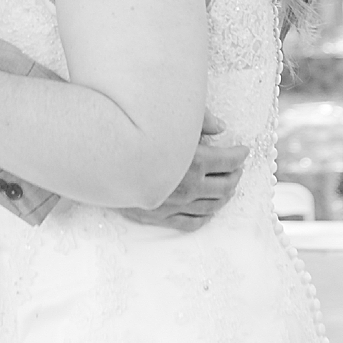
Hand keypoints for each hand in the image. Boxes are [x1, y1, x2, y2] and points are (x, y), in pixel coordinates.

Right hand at [120, 110, 248, 231]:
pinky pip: (191, 223)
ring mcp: (175, 205)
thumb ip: (200, 120)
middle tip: (237, 168)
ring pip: (212, 206)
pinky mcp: (160, 216)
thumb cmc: (135, 132)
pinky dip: (205, 217)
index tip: (243, 150)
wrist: (100, 158)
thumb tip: (222, 128)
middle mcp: (189, 186)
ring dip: (224, 196)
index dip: (240, 155)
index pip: (229, 161)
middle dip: (236, 175)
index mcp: (195, 161)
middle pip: (225, 186)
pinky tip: (208, 211)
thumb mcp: (170, 118)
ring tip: (227, 186)